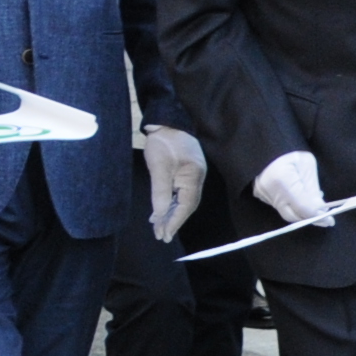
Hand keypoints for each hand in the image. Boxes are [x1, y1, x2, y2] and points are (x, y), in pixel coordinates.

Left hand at [139, 125, 206, 242]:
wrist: (168, 119)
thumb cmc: (163, 142)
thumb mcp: (158, 167)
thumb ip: (160, 192)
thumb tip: (159, 215)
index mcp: (193, 177)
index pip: (185, 206)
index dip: (174, 222)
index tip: (163, 235)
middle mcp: (197, 179)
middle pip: (186, 206)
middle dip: (173, 221)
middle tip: (160, 235)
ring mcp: (193, 175)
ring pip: (183, 200)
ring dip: (172, 213)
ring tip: (159, 226)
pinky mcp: (187, 172)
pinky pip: (181, 192)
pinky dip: (172, 203)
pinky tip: (163, 210)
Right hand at [251, 150, 327, 229]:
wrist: (269, 143)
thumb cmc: (291, 150)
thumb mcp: (307, 165)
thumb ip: (312, 189)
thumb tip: (320, 210)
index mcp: (282, 179)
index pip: (302, 207)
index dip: (317, 216)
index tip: (330, 221)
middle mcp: (268, 190)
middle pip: (292, 215)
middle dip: (309, 218)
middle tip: (325, 218)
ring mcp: (261, 193)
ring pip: (285, 212)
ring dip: (301, 213)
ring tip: (315, 207)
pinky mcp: (259, 194)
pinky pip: (279, 206)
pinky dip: (292, 207)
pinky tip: (301, 201)